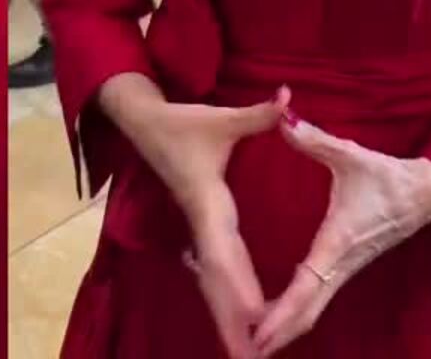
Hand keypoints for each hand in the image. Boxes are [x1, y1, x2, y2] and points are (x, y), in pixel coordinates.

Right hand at [99, 76, 288, 357]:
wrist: (144, 124)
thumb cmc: (183, 122)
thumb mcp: (221, 118)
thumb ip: (257, 114)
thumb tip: (287, 97)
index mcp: (208, 202)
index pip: (225, 250)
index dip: (240, 283)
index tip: (258, 314)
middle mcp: (203, 223)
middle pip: (217, 280)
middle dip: (232, 319)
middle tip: (252, 356)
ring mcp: (200, 228)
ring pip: (212, 282)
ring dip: (226, 318)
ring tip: (245, 354)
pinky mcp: (201, 228)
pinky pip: (212, 272)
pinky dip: (223, 299)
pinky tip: (235, 324)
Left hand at [252, 116, 430, 355]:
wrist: (427, 192)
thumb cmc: (389, 176)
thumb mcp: (353, 155)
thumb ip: (316, 140)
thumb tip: (284, 121)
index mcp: (337, 242)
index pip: (306, 286)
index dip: (281, 311)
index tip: (258, 331)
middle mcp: (339, 263)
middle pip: (307, 311)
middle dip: (277, 333)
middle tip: (246, 352)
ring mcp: (344, 270)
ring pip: (312, 310)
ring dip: (285, 328)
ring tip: (253, 345)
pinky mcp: (345, 268)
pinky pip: (317, 300)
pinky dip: (295, 315)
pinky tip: (276, 321)